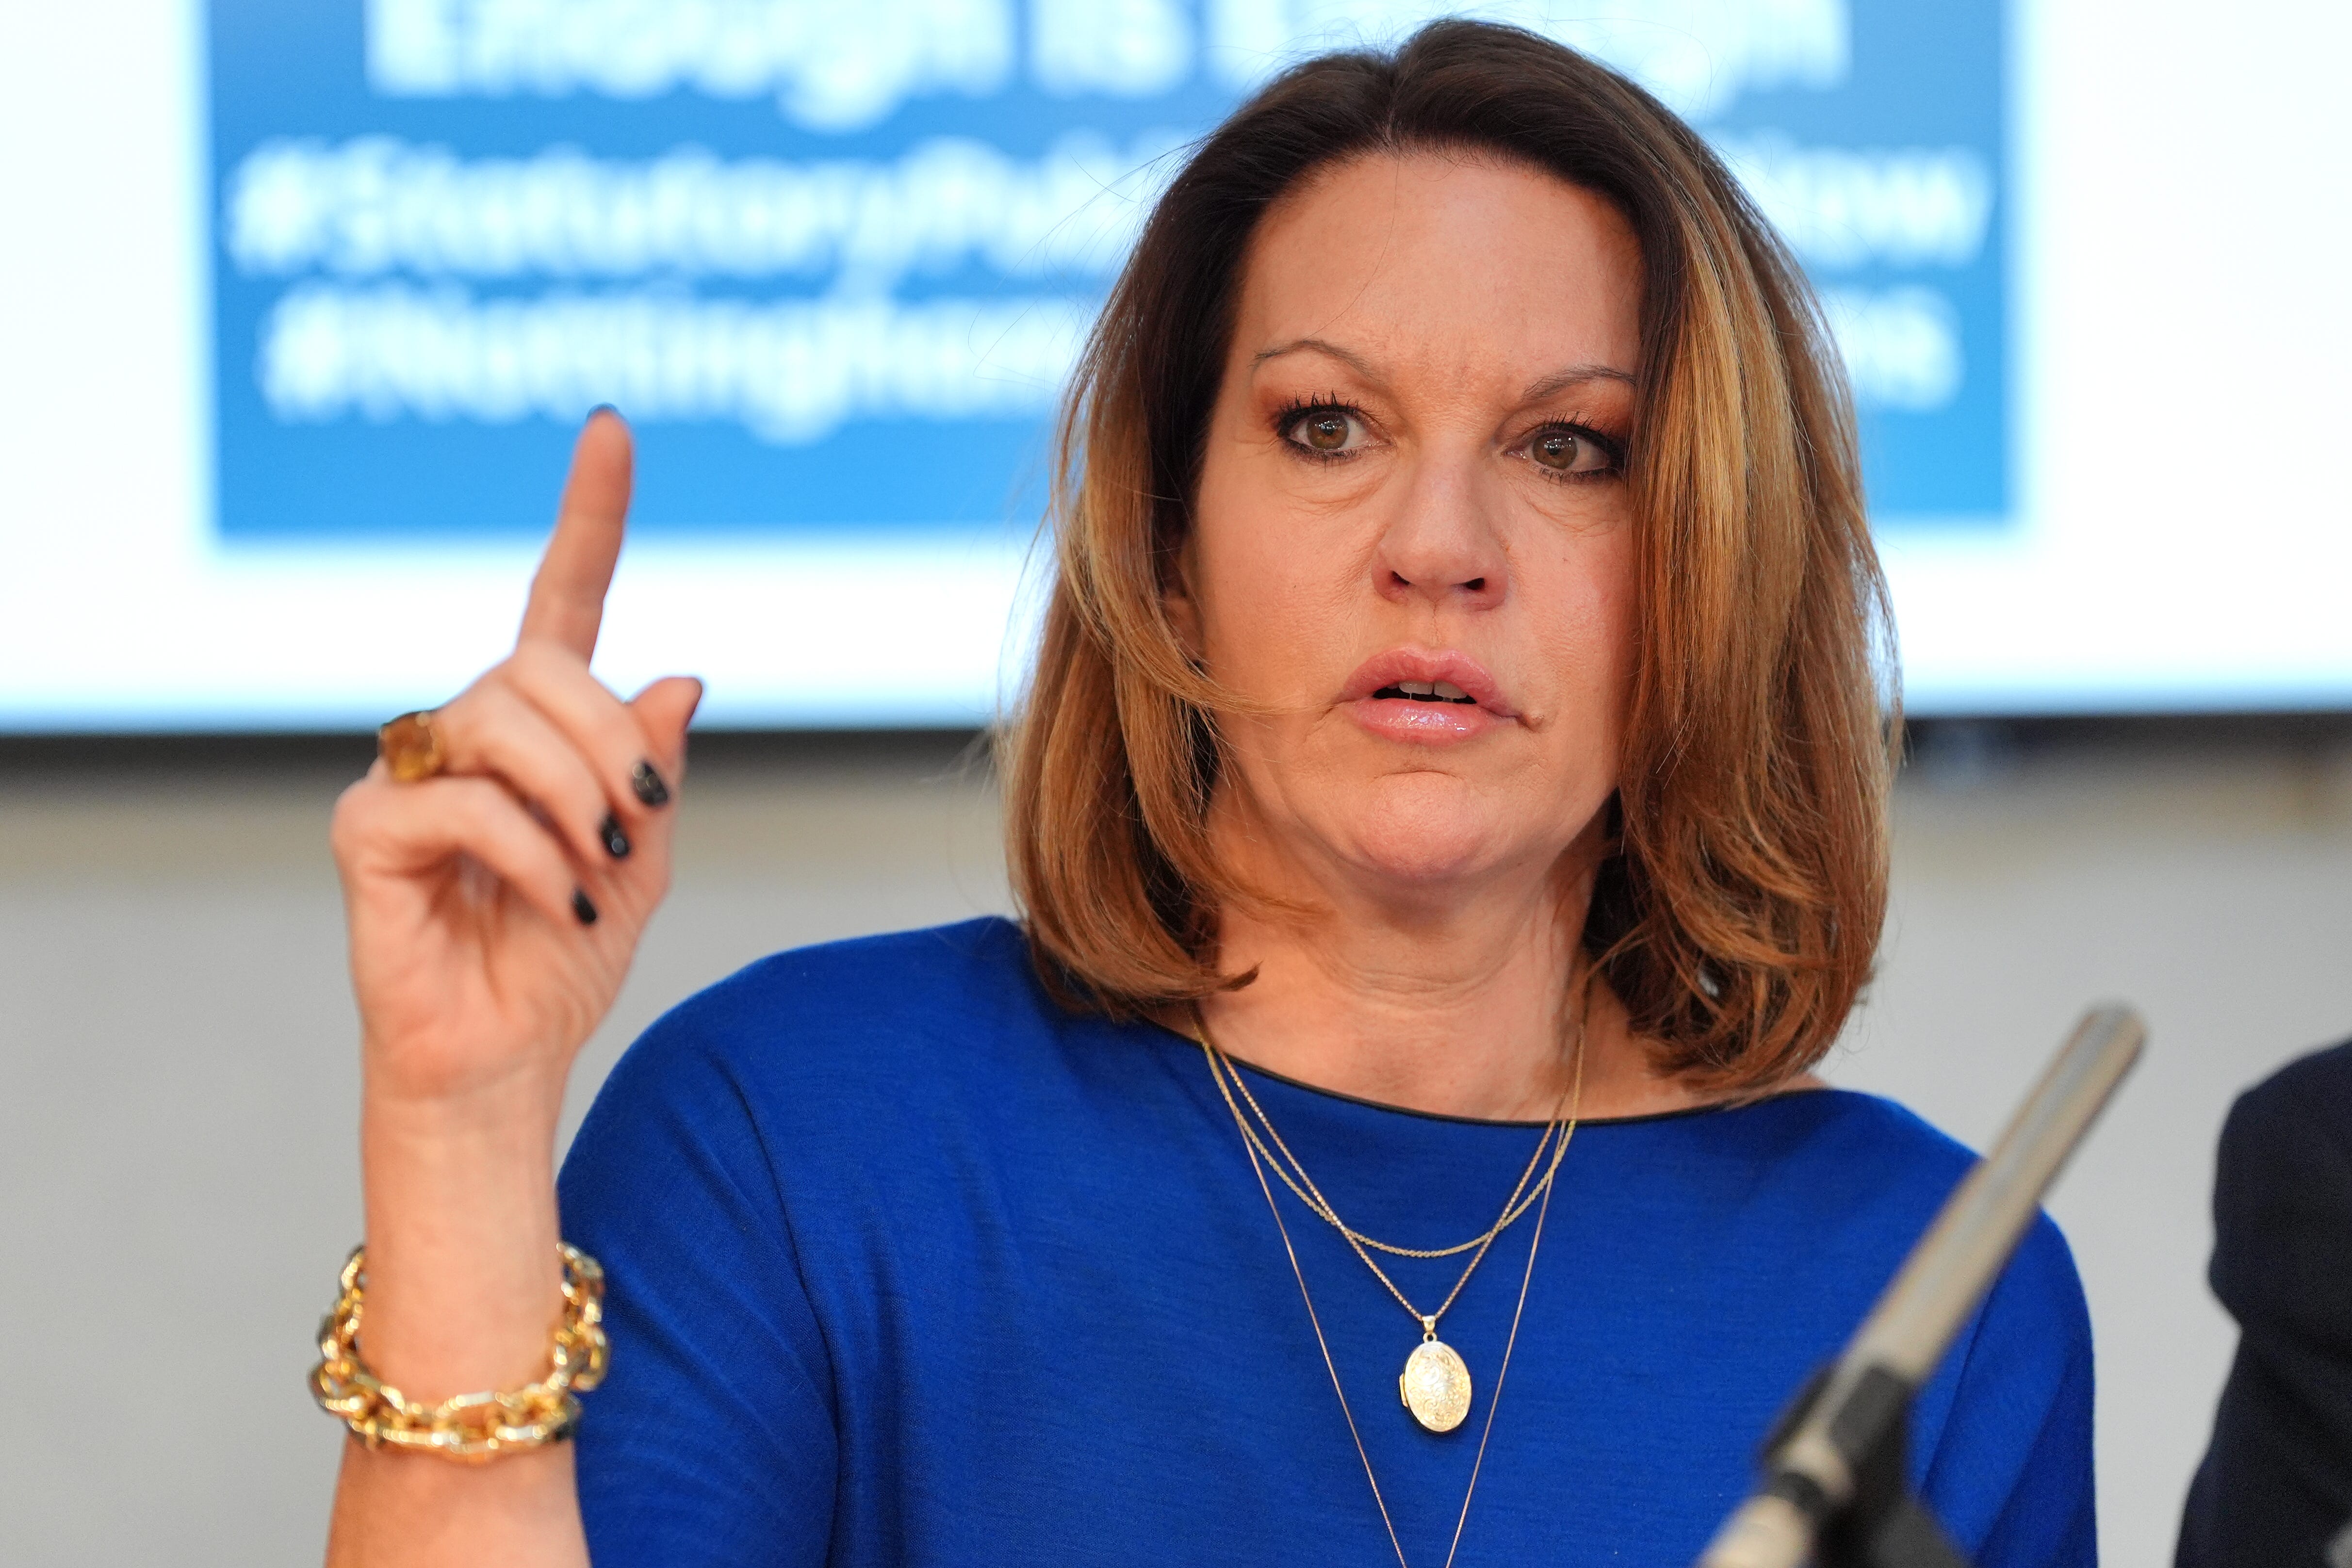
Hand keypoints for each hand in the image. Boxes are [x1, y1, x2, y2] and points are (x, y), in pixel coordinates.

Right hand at [331, 411, 700, 1111]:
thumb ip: (652, 768)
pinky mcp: (365, 830)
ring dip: (574, 796)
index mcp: (536, 728)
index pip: (561, 599)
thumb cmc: (563, 956)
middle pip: (538, 668)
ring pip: (499, 723)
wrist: (505, 1056)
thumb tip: (677, 678)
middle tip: (639, 818)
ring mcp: (406, 775)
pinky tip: (556, 899)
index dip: (590, 516)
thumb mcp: (642, 855)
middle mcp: (463, 732)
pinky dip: (528, 850)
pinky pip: (458, 800)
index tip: (613, 429)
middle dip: (609, 741)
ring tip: (596, 867)